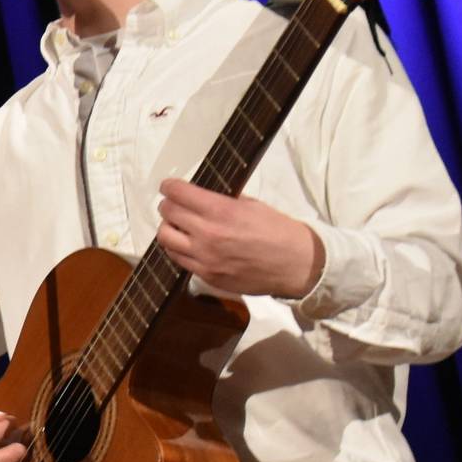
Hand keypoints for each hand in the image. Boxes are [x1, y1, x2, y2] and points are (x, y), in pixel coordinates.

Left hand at [155, 179, 322, 297]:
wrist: (296, 264)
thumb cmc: (278, 231)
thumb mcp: (252, 205)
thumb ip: (223, 201)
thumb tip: (201, 196)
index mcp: (221, 211)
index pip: (179, 194)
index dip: (169, 187)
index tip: (168, 186)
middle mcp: (208, 234)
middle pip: (168, 213)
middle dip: (168, 205)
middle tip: (173, 204)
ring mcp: (204, 257)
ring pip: (165, 238)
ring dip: (168, 228)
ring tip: (177, 226)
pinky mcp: (206, 275)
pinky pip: (178, 259)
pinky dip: (177, 249)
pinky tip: (186, 245)